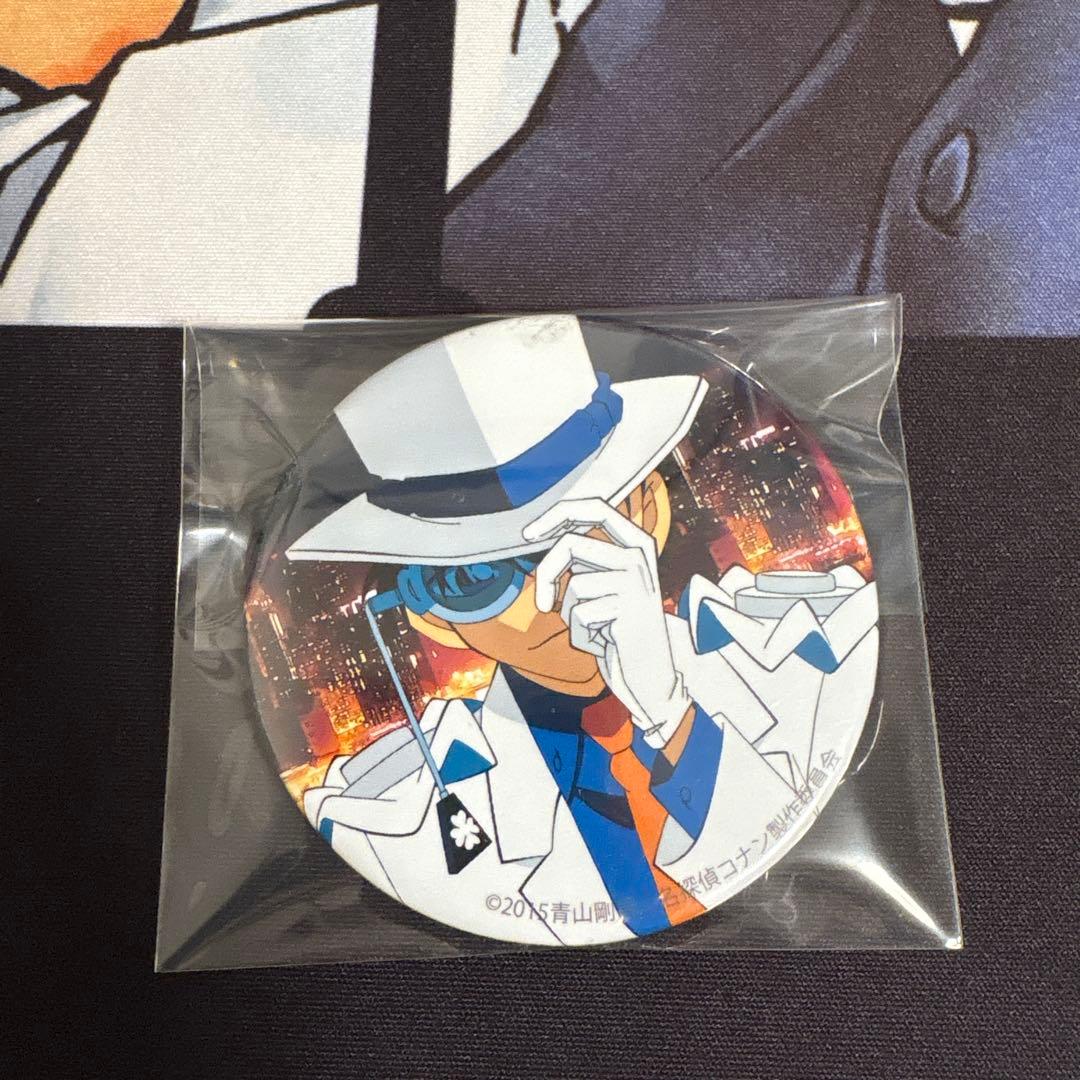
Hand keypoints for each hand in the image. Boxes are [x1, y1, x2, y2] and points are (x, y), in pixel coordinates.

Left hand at [522, 498, 691, 748]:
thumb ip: (584, 557)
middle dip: (547, 574)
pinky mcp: (627, 609)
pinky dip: (581, 635)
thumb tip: (537, 534)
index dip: (557, 514)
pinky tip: (603, 641)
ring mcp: (636, 581)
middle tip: (542, 605)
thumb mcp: (604, 582)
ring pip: (574, 585)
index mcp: (636, 542)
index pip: (595, 508)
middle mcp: (639, 556)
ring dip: (571, 615)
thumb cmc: (618, 626)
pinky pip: (579, 615)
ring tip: (595, 627)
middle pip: (571, 544)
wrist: (650, 672)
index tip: (529, 534)